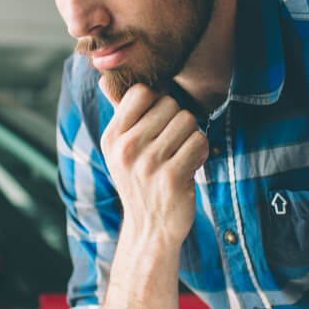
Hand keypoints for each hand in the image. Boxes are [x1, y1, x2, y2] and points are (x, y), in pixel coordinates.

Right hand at [98, 78, 207, 246]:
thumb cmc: (141, 181)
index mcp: (112, 137)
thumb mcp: (120, 150)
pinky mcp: (172, 177)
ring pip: (187, 120)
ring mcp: (148, 164)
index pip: (142, 92)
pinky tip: (190, 166)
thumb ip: (121, 115)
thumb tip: (106, 80)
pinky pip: (199, 141)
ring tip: (180, 156)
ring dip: (191, 137)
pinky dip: (201, 152)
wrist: (150, 228)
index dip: (157, 103)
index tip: (157, 124)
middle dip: (177, 121)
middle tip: (171, 145)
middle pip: (170, 104)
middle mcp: (126, 148)